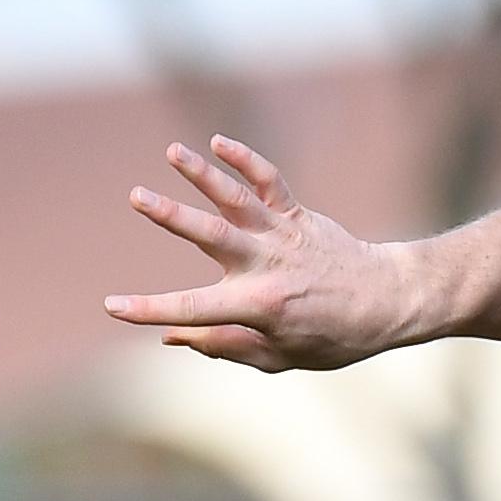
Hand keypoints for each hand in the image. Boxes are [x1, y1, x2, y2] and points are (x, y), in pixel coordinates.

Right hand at [106, 136, 423, 369]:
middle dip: (172, 216)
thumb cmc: (332, 337)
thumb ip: (224, 345)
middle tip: (137, 196)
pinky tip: (219, 142)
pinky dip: (247, 160)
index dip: (151, 309)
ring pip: (237, 200)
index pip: (194, 310)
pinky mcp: (298, 216)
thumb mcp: (279, 357)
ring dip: (204, 174)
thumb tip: (172, 335)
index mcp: (259, 307)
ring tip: (172, 152)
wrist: (388, 301)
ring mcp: (283, 236)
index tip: (113, 306)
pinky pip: (271, 182)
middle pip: (212, 236)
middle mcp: (268, 266)